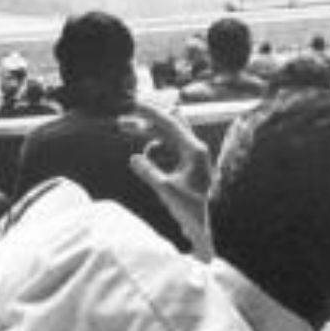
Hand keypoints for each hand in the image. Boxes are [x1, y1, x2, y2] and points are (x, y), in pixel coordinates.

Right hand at [124, 101, 214, 257]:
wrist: (203, 226)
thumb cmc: (189, 209)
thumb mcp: (165, 190)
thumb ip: (149, 172)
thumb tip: (134, 158)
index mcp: (194, 151)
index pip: (171, 125)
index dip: (152, 114)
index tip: (136, 104)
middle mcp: (195, 149)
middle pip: (169, 127)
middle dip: (147, 123)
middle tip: (126, 122)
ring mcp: (192, 155)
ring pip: (168, 138)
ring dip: (150, 138)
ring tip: (131, 138)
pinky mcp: (188, 163)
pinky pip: (168, 149)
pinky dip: (155, 149)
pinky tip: (146, 158)